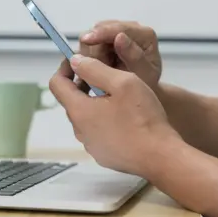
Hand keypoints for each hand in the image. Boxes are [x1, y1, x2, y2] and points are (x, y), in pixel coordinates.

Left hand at [49, 54, 180, 175]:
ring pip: (86, 116)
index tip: (79, 59)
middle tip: (105, 73)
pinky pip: (97, 131)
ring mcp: (91, 145)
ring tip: (119, 95)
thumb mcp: (122, 82)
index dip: (65, 67)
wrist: (161, 157)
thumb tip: (75, 61)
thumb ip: (94, 68)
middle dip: (83, 83)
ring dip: (95, 102)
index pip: (56, 84)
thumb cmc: (143, 118)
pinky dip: (104, 119)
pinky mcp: (104, 155)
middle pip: (72, 100)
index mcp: (79, 111)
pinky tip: (125, 117)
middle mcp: (80, 130)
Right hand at [76, 21, 161, 92]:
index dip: (102, 33)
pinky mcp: (102, 40)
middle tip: (101, 71)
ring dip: (90, 56)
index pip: (119, 28)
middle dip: (95, 50)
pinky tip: (95, 69)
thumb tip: (120, 36)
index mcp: (144, 35)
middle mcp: (129, 29)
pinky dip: (86, 58)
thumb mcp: (144, 75)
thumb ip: (134, 57)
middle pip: (99, 29)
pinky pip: (85, 46)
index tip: (87, 40)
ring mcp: (114, 34)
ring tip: (101, 72)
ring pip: (89, 37)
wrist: (139, 95)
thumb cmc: (144, 84)